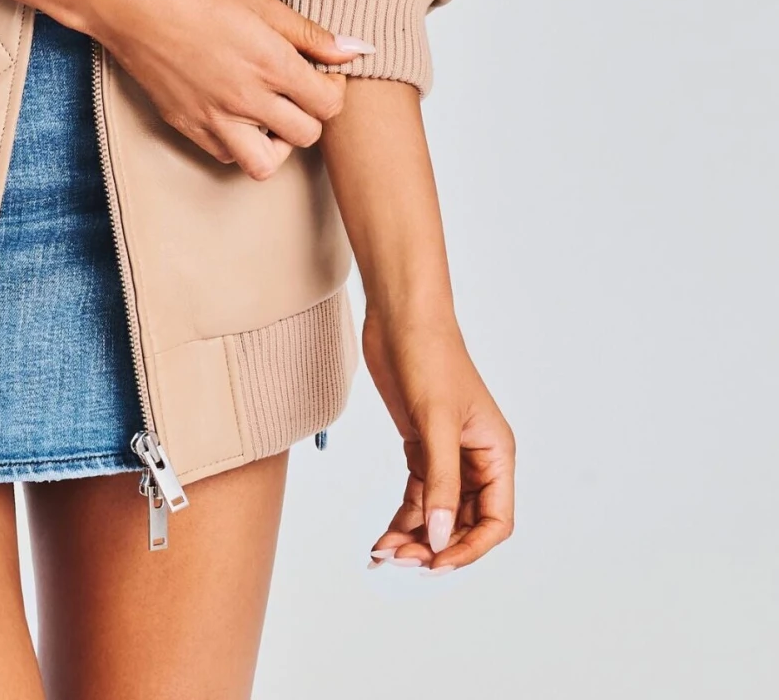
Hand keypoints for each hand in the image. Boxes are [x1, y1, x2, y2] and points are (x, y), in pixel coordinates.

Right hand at [93, 0, 366, 179]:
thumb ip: (307, 32)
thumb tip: (352, 49)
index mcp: (270, 62)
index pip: (329, 104)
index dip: (333, 87)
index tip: (320, 70)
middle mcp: (246, 98)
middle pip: (306, 135)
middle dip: (310, 112)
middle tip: (296, 88)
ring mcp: (214, 117)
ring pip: (267, 163)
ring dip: (277, 142)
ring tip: (269, 112)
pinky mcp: (187, 125)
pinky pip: (227, 156)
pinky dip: (239, 143)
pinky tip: (235, 113)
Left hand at [362, 306, 514, 570]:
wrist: (400, 316)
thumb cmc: (429, 356)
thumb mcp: (437, 422)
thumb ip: (440, 482)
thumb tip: (439, 537)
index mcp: (496, 454)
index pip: (495, 521)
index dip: (469, 548)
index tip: (435, 562)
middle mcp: (476, 459)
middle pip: (464, 523)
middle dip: (434, 546)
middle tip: (398, 561)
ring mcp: (448, 454)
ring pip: (437, 513)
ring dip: (413, 537)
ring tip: (383, 553)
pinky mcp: (421, 446)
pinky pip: (416, 496)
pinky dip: (401, 518)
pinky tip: (382, 536)